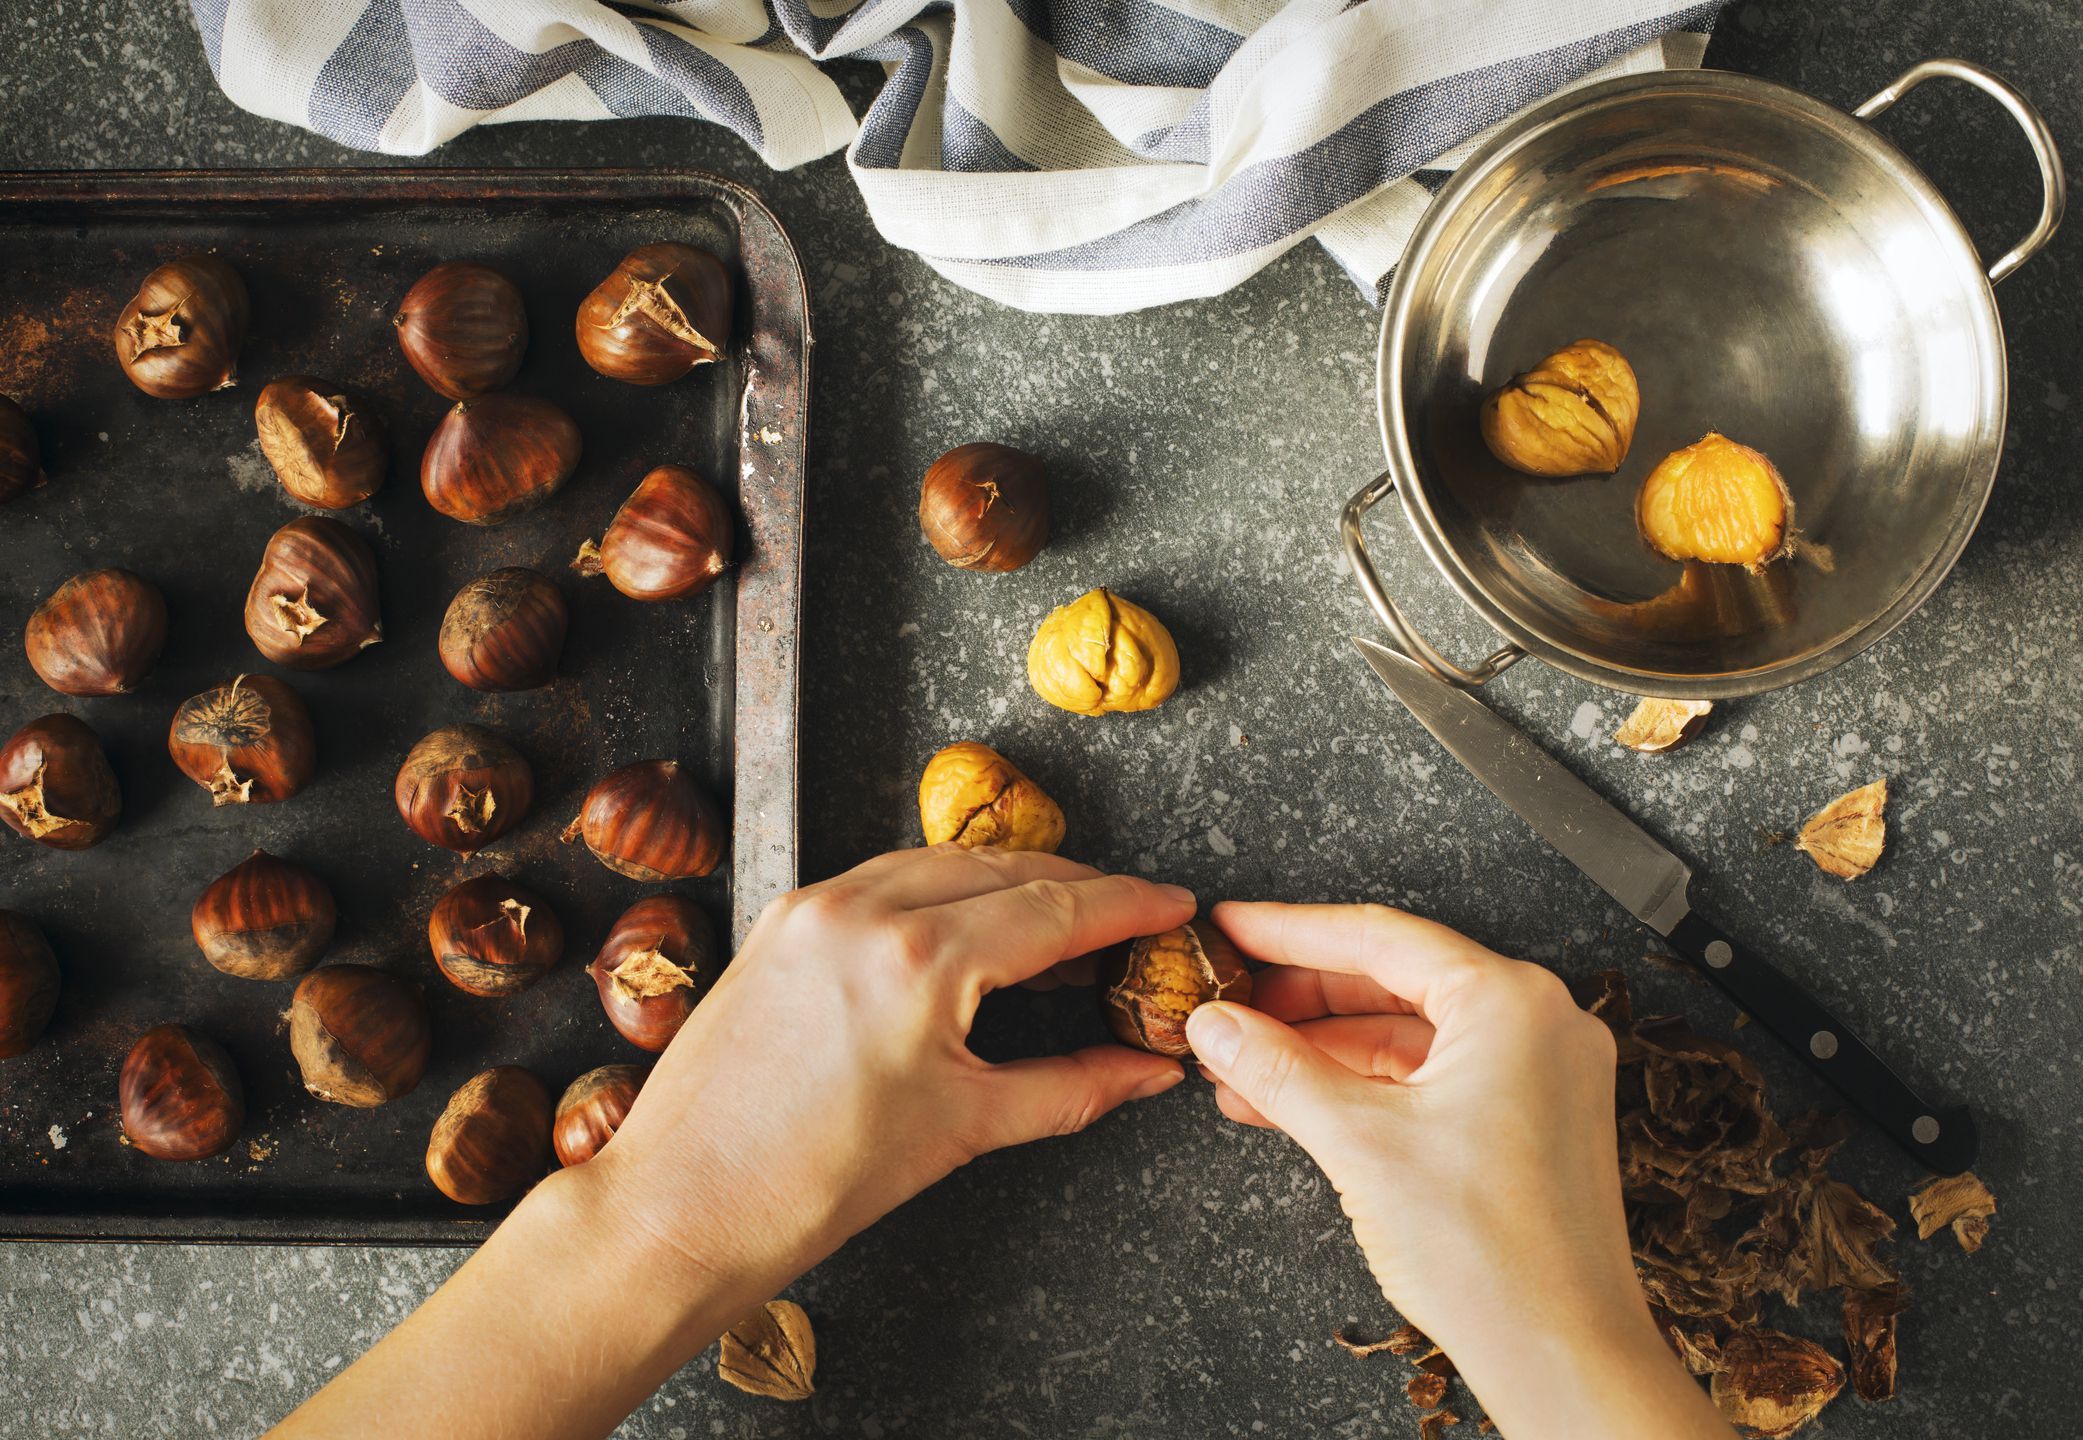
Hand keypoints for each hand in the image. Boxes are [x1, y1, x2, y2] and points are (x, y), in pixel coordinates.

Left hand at [589, 845, 1194, 1299]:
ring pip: (939, 863)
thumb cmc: (807, 1184)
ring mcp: (812, 908)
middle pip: (1003, 871)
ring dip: (1009, 881)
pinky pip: (881, 878)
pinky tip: (969, 921)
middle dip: (1078, 889)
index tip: (1175, 906)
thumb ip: (1070, 1086)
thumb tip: (1147, 1070)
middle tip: (1131, 919)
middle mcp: (861, 912)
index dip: (1128, 905)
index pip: (1053, 909)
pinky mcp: (779, 920)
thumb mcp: (962, 1129)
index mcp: (916, 960)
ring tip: (1061, 920)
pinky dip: (939, 889)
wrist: (680, 1208)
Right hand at [1186, 903, 1731, 1438]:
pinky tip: (1297, 1103)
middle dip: (1299, 999)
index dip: (1289, 931)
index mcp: (1510, 1002)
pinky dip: (1365, 1085)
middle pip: (1394, 980)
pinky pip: (1433, 1076)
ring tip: (1242, 1066)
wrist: (1560, 1353)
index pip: (1379, 937)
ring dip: (1323, 1049)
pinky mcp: (1532, 1117)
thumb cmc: (1493, 1256)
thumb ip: (1278, 1069)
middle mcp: (1538, 1022)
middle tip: (1228, 1003)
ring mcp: (1541, 1071)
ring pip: (1409, 1033)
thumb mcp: (1358, 1143)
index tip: (1233, 929)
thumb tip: (1217, 1025)